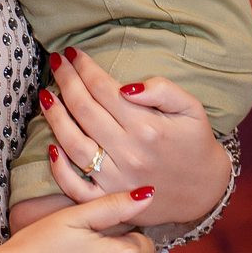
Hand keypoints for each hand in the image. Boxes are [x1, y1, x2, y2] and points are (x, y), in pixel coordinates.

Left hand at [37, 47, 231, 226]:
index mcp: (147, 127)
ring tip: (45, 95)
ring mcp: (116, 180)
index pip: (103, 89)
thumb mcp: (191, 107)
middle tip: (57, 62)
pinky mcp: (110, 200)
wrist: (206, 190)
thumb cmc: (195, 142)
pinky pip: (77, 187)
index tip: (73, 53)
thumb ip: (162, 89)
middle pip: (84, 110)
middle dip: (66, 80)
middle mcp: (128, 153)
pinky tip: (50, 146)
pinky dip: (59, 170)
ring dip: (55, 117)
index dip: (85, 68)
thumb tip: (126, 86)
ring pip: (74, 144)